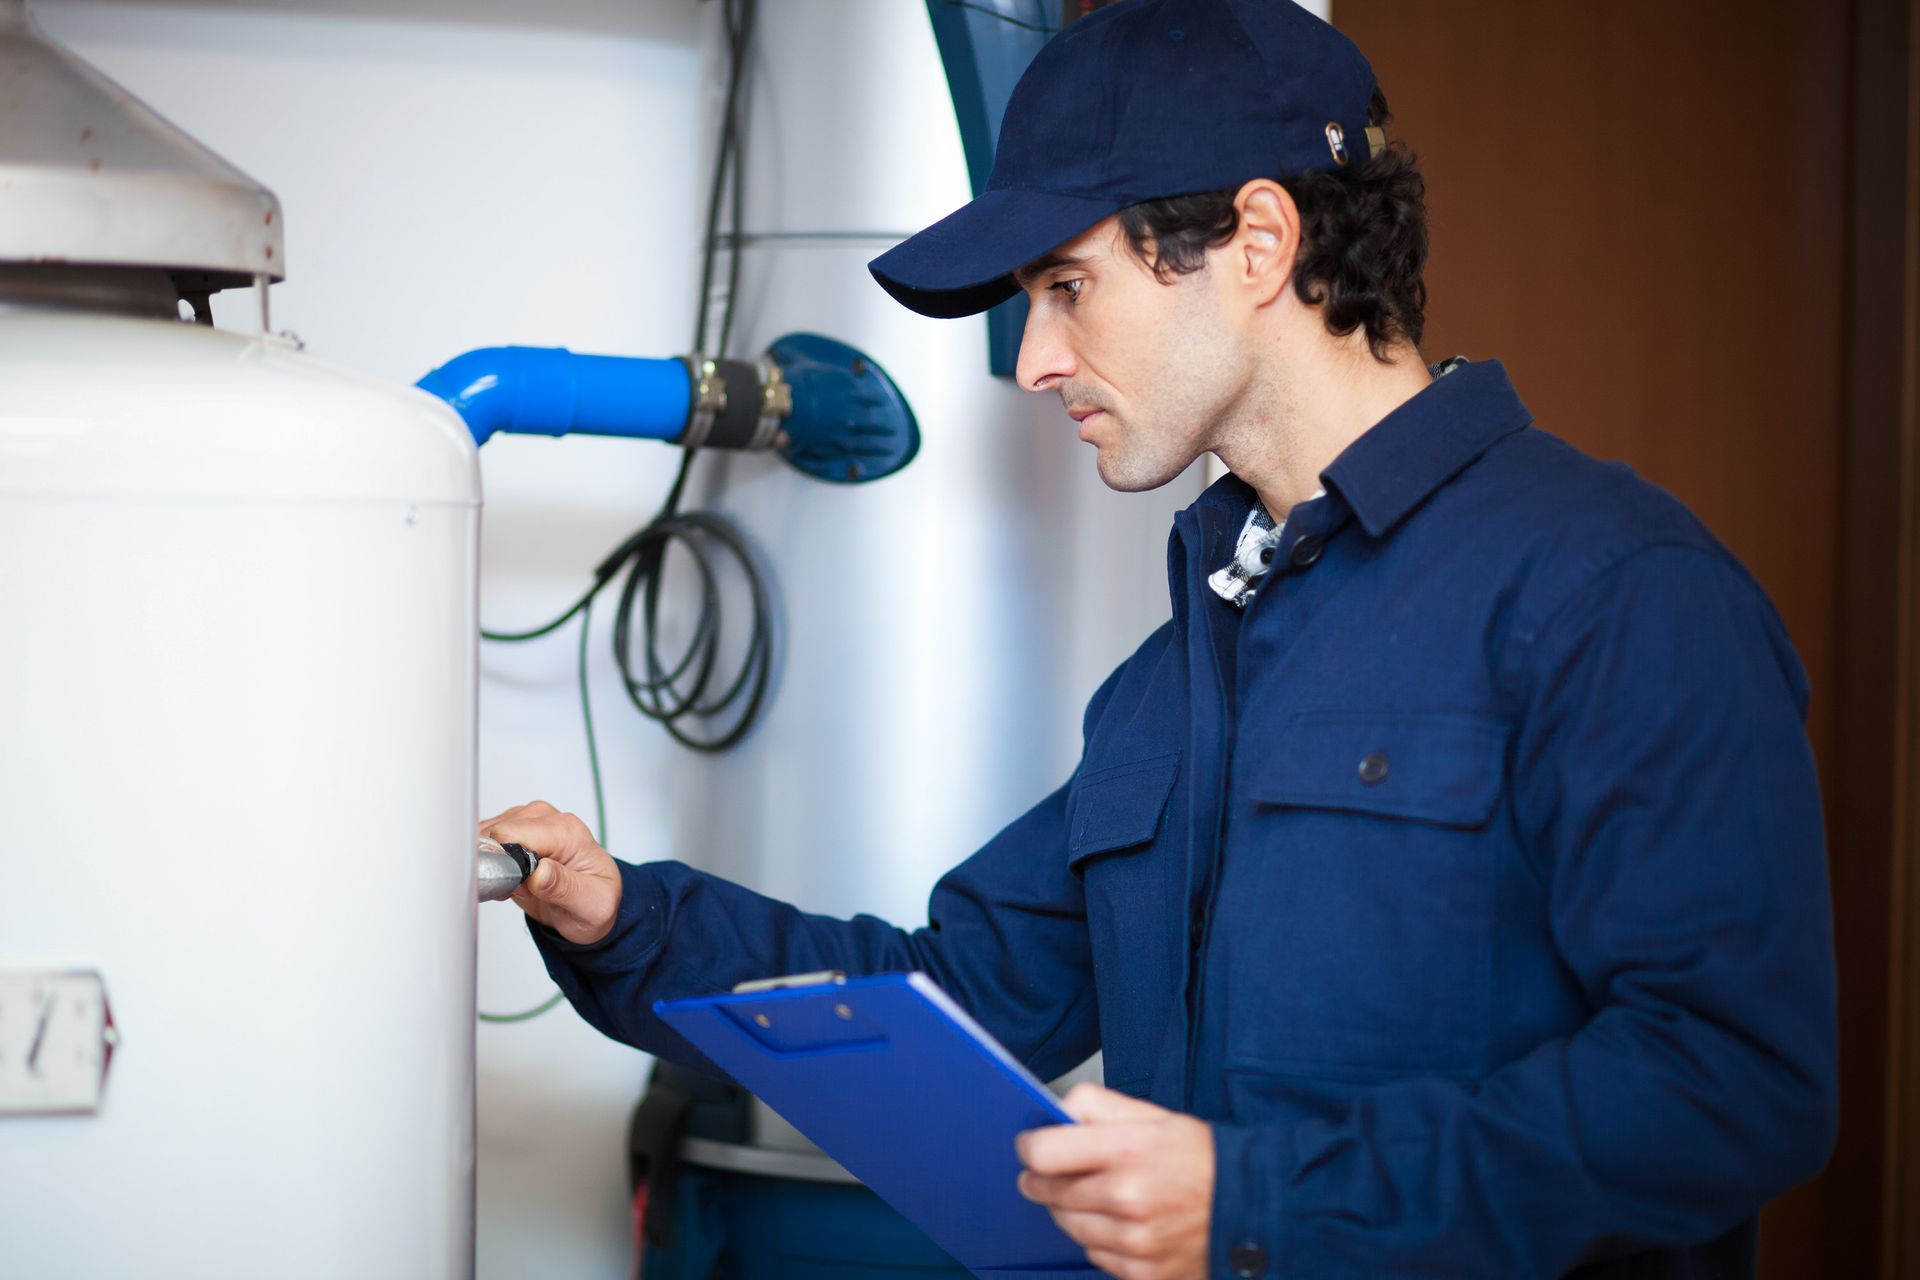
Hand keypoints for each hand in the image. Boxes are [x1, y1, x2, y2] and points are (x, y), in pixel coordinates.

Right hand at [478, 801, 621, 944]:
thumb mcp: (592, 905)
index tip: (515, 885)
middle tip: (519, 889)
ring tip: (519, 885)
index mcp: (566, 831)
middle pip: (494, 833)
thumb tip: (539, 872)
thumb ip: (565, 887)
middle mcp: (546, 819)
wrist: (592, 904)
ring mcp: (528, 822)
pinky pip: (485, 842)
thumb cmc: (595, 902)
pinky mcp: (514, 831)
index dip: (504, 863)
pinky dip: (490, 864)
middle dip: (497, 866)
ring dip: (494, 866)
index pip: (510, 834)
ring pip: (485, 837)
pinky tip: (510, 879)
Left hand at [1016, 1082, 1213, 1279]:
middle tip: (1048, 1173)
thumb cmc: (1201, 1159)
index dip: (1030, 1148)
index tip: (1030, 1147)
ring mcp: (1135, 1240)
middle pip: (1051, 1192)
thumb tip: (1055, 1110)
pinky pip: (1094, 1255)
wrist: (1252, 1208)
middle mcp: (1129, 1198)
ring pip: (1069, 1226)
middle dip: (1043, 1180)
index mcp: (1129, 1150)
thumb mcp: (1154, 1115)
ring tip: (1087, 1196)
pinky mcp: (1142, 1271)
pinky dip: (1097, 1239)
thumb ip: (1098, 1106)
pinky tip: (1116, 1223)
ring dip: (1068, 1210)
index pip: (1045, 1152)